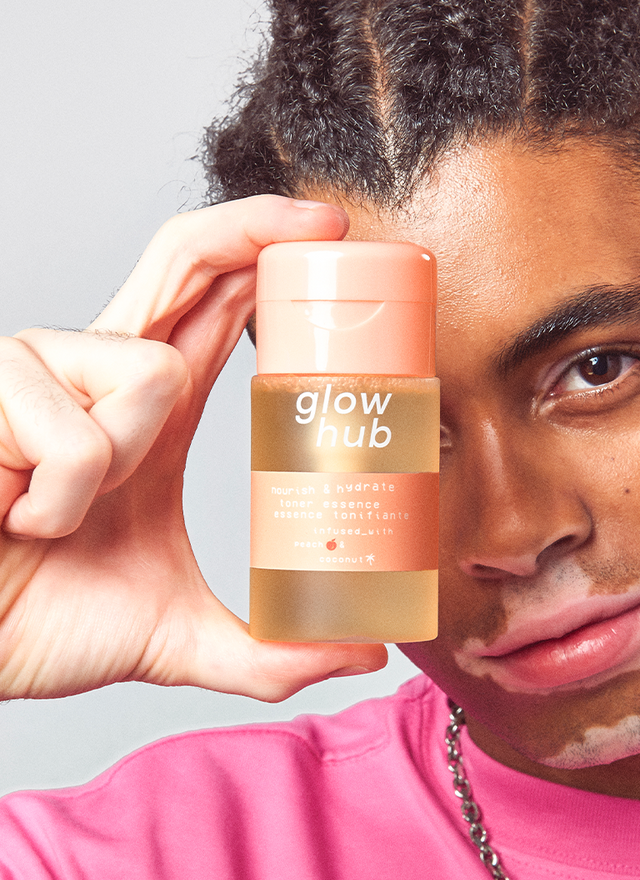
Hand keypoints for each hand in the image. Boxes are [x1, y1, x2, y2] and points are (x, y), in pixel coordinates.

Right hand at [0, 196, 387, 699]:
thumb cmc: (41, 620)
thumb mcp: (177, 637)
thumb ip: (270, 653)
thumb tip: (365, 654)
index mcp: (149, 410)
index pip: (214, 305)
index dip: (266, 254)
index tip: (335, 233)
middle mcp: (100, 371)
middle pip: (184, 259)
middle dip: (256, 225)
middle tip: (327, 226)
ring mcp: (41, 367)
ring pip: (150, 371)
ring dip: (118, 466)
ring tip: (63, 517)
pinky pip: (78, 436)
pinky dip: (57, 499)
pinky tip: (13, 514)